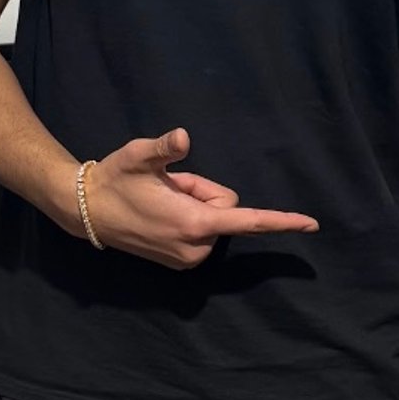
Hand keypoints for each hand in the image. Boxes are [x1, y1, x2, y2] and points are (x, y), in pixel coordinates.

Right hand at [80, 129, 317, 268]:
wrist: (87, 211)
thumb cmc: (115, 179)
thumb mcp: (138, 156)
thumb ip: (164, 148)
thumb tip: (184, 138)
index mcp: (194, 223)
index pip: (248, 220)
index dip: (282, 221)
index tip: (312, 224)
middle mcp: (196, 246)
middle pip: (226, 210)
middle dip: (203, 194)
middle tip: (169, 187)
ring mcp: (188, 258)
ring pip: (214, 221)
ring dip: (194, 206)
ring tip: (161, 200)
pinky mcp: (181, 261)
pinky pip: (202, 232)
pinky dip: (188, 219)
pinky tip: (160, 213)